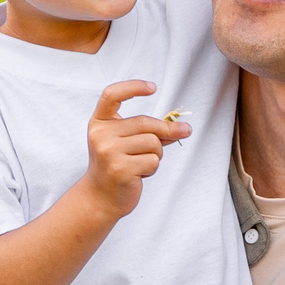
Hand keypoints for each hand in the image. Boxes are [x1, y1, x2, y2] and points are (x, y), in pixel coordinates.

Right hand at [82, 79, 190, 218]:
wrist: (100, 197)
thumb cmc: (116, 165)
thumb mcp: (126, 142)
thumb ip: (148, 131)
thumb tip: (183, 128)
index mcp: (99, 123)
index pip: (111, 95)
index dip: (132, 87)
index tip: (152, 88)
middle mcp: (101, 135)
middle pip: (145, 123)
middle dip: (167, 130)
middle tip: (185, 131)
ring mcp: (109, 152)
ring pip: (153, 143)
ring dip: (156, 155)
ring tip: (141, 164)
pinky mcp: (120, 169)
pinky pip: (152, 161)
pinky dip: (152, 168)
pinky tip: (138, 175)